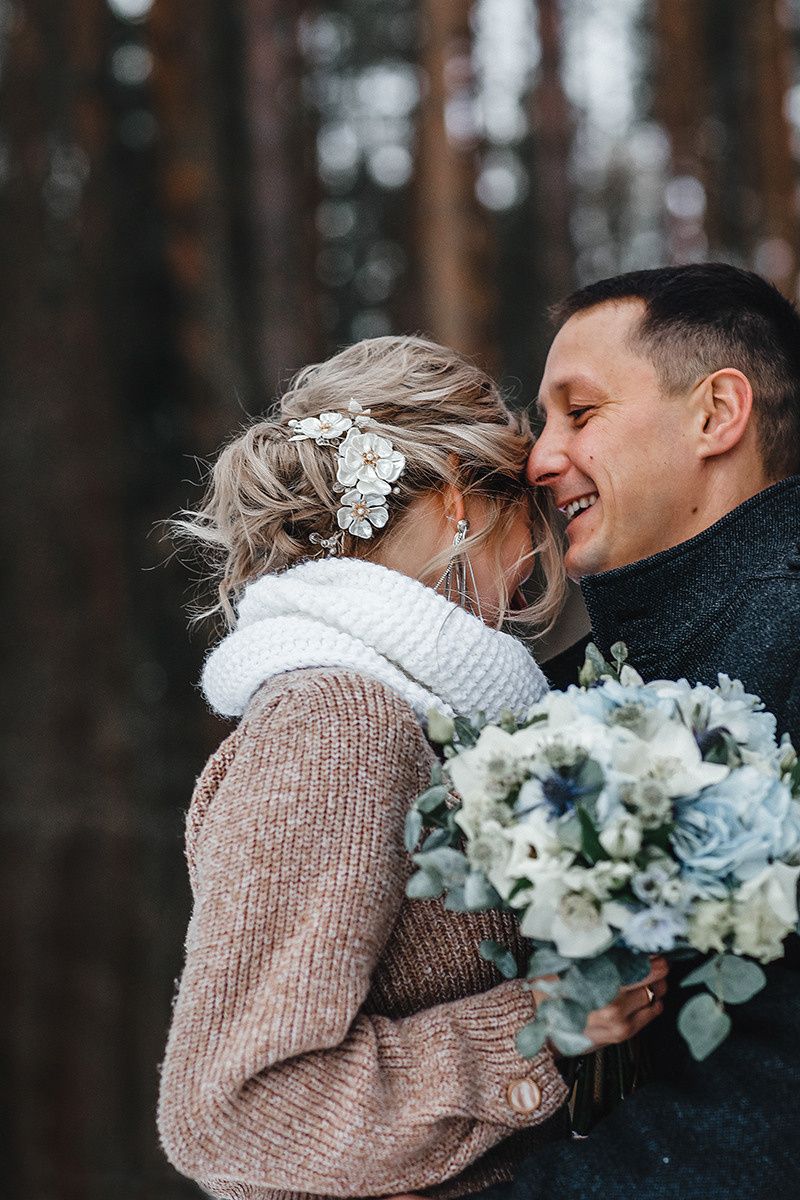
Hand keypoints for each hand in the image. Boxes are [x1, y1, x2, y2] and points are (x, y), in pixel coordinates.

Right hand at [531, 956, 668, 1054]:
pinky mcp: (623, 1032)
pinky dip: (653, 1002)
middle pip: (655, 975)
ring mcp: (620, 1017)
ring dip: (656, 984)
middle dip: (658, 966)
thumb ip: (597, 953)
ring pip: (657, 993)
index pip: (641, 959)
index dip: (650, 951)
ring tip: (646, 978)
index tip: (649, 947)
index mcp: (598, 975)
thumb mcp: (571, 963)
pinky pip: (653, 1012)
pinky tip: (643, 996)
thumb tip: (626, 939)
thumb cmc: (553, 989)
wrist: (540, 1026)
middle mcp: (612, 998)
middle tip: (654, 960)